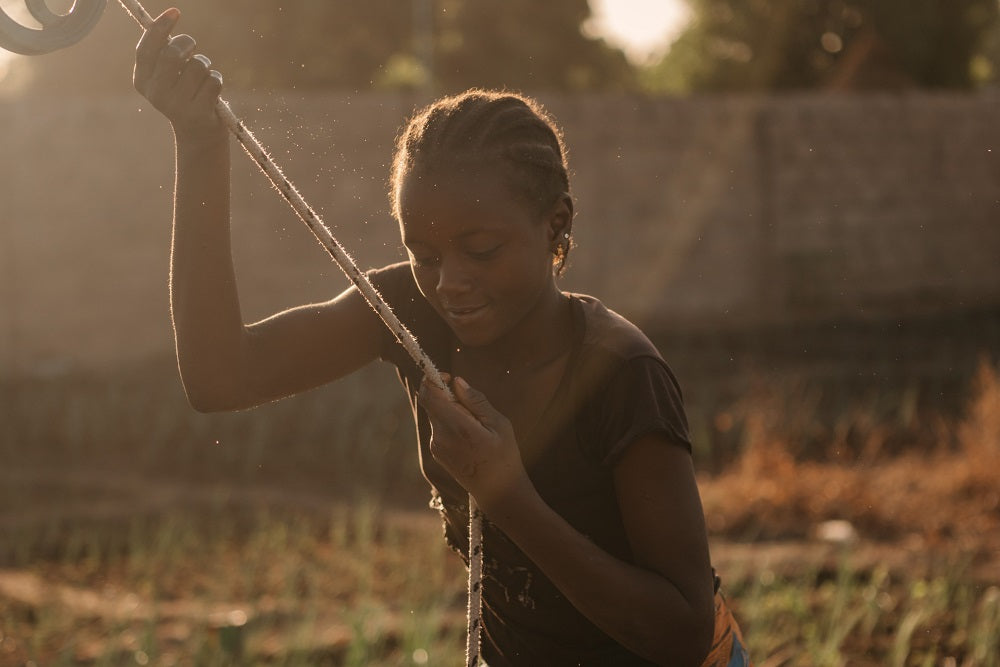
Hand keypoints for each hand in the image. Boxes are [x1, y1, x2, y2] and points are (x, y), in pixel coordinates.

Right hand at [133, 9, 224, 143]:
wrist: (198, 133)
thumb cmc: (185, 94)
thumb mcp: (169, 75)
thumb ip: (165, 51)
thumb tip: (169, 16)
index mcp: (142, 81)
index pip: (147, 49)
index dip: (160, 28)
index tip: (175, 12)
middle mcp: (156, 94)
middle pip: (172, 55)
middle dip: (187, 43)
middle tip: (192, 45)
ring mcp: (176, 105)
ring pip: (197, 66)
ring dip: (206, 66)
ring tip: (203, 78)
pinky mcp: (198, 113)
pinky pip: (213, 81)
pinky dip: (217, 80)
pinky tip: (212, 93)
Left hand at [418, 375, 531, 511]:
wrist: (497, 492)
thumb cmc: (504, 456)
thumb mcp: (499, 424)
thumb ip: (476, 401)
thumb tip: (456, 381)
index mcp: (458, 427)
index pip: (429, 394)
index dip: (434, 379)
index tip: (449, 377)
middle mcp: (441, 436)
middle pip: (430, 402)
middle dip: (446, 395)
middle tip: (470, 403)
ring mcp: (436, 446)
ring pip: (435, 414)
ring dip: (449, 410)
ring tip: (474, 424)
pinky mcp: (436, 452)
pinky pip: (438, 427)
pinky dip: (450, 422)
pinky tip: (469, 436)